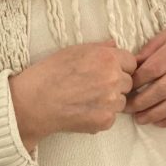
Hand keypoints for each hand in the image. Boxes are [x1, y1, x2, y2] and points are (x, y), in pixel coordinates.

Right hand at [10, 41, 136, 151]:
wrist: (34, 101)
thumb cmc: (49, 73)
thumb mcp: (73, 51)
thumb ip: (99, 48)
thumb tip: (114, 45)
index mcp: (107, 58)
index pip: (131, 62)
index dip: (120, 66)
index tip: (107, 71)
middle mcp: (113, 79)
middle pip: (128, 82)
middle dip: (116, 84)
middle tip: (93, 86)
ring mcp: (111, 102)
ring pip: (121, 101)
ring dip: (110, 100)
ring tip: (86, 99)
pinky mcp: (105, 121)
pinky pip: (111, 116)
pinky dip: (101, 115)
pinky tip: (83, 110)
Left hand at [124, 25, 165, 127]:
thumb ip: (149, 50)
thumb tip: (131, 65)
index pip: (153, 70)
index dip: (137, 81)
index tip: (125, 87)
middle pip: (162, 89)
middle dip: (142, 101)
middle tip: (126, 108)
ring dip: (155, 114)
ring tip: (139, 119)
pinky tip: (158, 123)